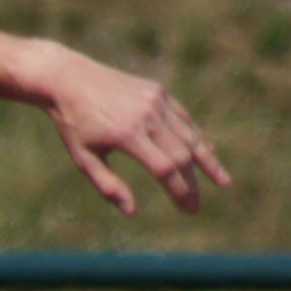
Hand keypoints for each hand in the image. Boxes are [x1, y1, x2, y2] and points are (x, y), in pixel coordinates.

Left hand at [26, 43, 231, 214]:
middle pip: (182, 155)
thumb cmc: (73, 123)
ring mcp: (156, 101)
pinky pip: (183, 118)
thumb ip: (107, 185)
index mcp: (128, 135)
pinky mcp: (158, 91)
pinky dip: (196, 136)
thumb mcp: (83, 158)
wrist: (68, 78)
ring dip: (207, 160)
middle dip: (193, 183)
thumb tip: (132, 212)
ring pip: (189, 136)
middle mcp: (147, 116)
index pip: (165, 169)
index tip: (188, 209)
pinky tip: (206, 151)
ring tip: (222, 181)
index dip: (180, 191)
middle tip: (196, 206)